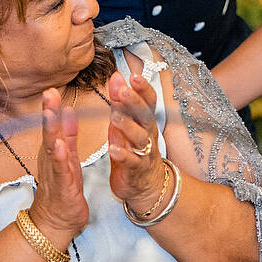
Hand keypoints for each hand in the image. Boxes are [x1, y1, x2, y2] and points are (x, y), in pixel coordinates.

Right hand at [27, 89, 88, 243]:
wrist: (55, 224)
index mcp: (54, 152)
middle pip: (48, 133)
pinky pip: (61, 171)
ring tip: (52, 113)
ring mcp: (55, 174)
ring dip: (52, 131)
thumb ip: (68, 135)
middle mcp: (51, 161)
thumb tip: (67, 110)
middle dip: (49, 113)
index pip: (53, 126)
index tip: (53, 88)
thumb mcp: (67, 158)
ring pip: (52, 149)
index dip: (52, 107)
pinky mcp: (62, 187)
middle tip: (49, 92)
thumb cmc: (62, 191)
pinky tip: (60, 146)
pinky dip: (60, 158)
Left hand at [105, 72, 168, 214]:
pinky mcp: (137, 170)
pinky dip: (124, 155)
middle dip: (135, 102)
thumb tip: (116, 77)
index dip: (142, 88)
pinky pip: (132, 162)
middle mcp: (148, 134)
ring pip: (139, 137)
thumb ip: (120, 102)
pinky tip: (114, 149)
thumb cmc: (134, 151)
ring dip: (128, 126)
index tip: (133, 75)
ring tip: (115, 117)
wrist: (146, 186)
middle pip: (145, 116)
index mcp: (145, 121)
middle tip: (123, 90)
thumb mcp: (126, 124)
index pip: (148, 101)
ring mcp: (144, 153)